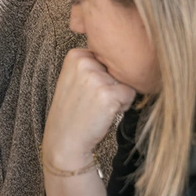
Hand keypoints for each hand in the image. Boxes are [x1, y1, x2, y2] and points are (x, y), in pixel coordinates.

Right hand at [42, 49, 135, 169]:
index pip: (107, 57)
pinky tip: (104, 113)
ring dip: (118, 95)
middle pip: (117, 67)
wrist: (65, 141)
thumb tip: (126, 57)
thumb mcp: (75, 78)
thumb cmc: (73, 111)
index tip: (88, 89)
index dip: (103, 75)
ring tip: (97, 107)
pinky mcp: (108, 94)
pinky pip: (130, 94)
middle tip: (92, 100)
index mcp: (75, 55)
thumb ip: (93, 63)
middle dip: (112, 83)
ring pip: (126, 81)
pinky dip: (123, 106)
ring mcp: (95, 78)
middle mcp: (84, 62)